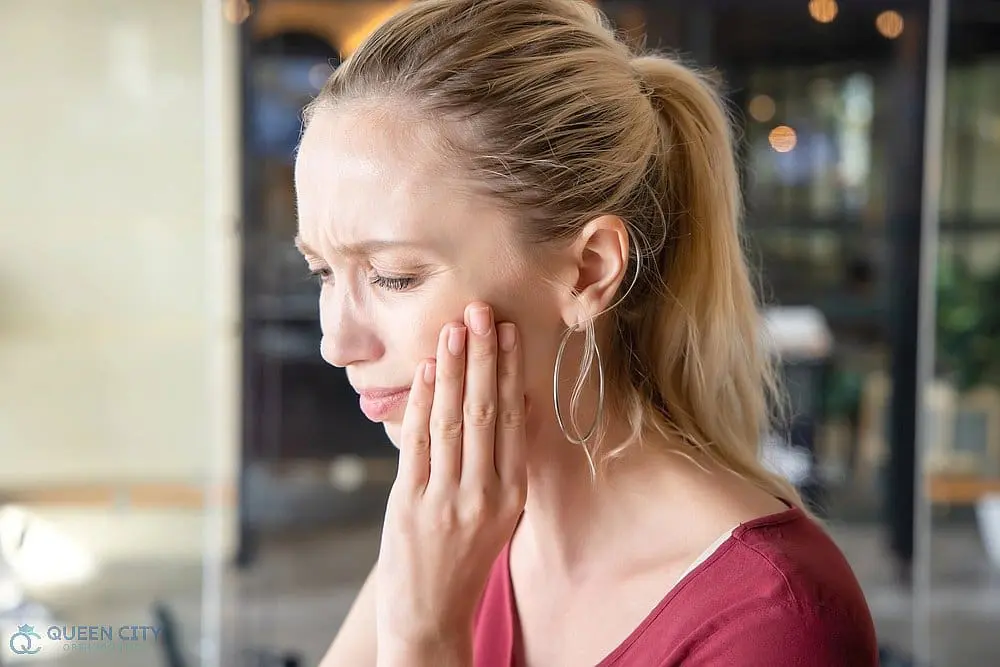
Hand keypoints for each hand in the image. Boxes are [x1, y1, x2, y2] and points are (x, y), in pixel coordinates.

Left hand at [375, 302, 527, 662]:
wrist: (431, 614)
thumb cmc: (466, 559)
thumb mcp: (500, 515)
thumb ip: (503, 464)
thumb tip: (510, 404)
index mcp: (512, 495)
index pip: (512, 420)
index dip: (509, 372)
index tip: (507, 333)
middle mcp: (484, 495)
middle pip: (485, 412)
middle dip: (482, 357)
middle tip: (481, 313)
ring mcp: (446, 499)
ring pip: (452, 420)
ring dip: (452, 370)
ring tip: (454, 330)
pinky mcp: (411, 505)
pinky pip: (417, 443)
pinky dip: (421, 403)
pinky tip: (426, 372)